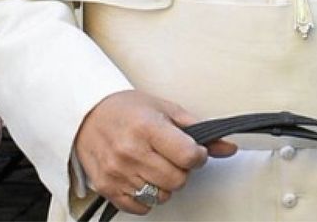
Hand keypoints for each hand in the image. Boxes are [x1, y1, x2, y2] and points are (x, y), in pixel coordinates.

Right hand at [73, 90, 236, 214]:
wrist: (87, 115)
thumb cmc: (129, 109)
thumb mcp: (166, 109)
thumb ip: (198, 130)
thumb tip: (229, 148)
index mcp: (148, 128)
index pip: (188, 156)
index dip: (199, 156)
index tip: (195, 151)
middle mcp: (130, 151)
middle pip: (177, 180)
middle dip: (183, 170)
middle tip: (174, 158)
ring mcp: (116, 172)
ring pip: (161, 195)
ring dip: (165, 184)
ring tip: (157, 165)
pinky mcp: (106, 187)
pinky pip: (139, 207)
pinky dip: (148, 198)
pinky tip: (144, 178)